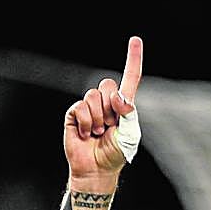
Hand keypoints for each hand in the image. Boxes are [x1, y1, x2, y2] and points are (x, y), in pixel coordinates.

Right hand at [64, 36, 142, 183]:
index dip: (133, 60)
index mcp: (123, 106)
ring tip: (99, 133)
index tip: (135, 40)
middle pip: (108, 85)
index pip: (130, 79)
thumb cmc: (116, 154)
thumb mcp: (130, 135)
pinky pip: (81, 107)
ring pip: (93, 95)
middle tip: (110, 126)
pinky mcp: (75, 113)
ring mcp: (89, 107)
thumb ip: (129, 113)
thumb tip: (118, 97)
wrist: (96, 169)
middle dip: (110, 107)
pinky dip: (87, 123)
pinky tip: (87, 135)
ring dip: (98, 118)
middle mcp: (106, 103)